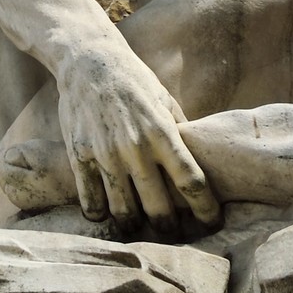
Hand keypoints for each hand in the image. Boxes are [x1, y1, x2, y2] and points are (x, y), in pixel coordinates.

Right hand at [57, 48, 219, 230]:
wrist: (87, 60)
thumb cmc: (132, 79)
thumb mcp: (164, 99)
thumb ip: (181, 132)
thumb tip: (200, 160)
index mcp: (162, 132)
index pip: (192, 182)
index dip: (206, 210)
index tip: (212, 223)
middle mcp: (135, 147)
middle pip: (160, 209)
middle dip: (171, 228)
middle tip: (174, 233)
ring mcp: (105, 153)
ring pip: (125, 212)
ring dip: (136, 227)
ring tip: (141, 228)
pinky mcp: (79, 155)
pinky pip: (91, 202)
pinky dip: (101, 215)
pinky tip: (108, 214)